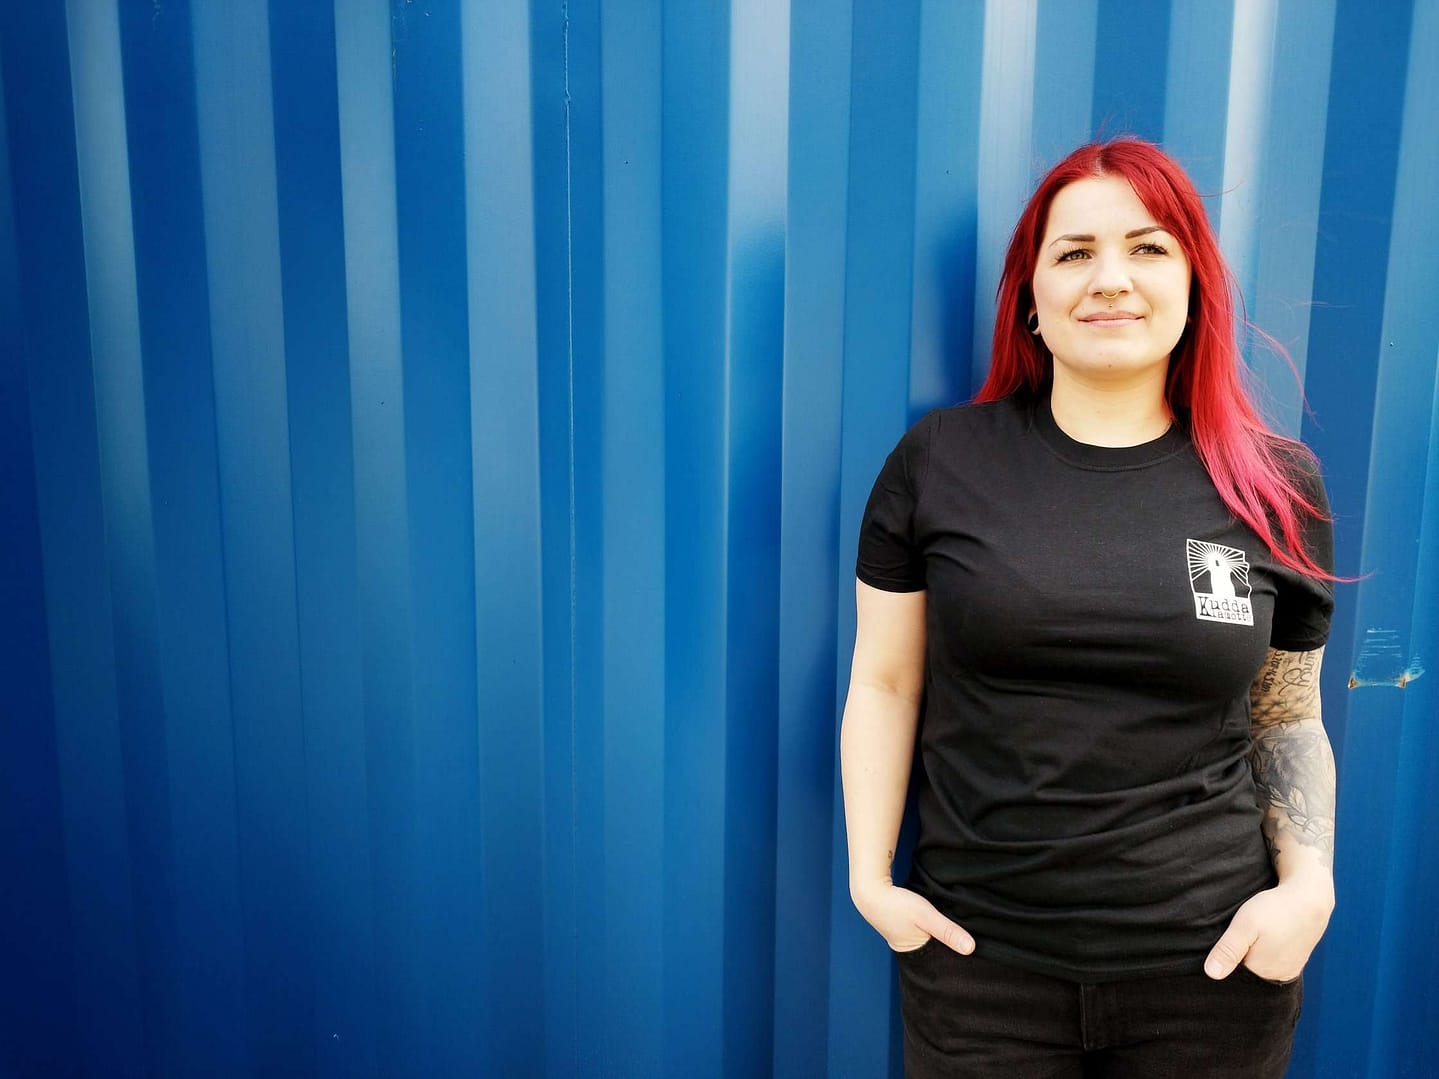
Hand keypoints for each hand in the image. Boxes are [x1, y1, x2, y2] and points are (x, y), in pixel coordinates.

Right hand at [851, 881, 974, 954]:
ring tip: (959, 935)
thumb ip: (948, 931)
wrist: (870, 889)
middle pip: (936, 954)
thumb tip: (972, 949)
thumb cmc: (897, 904)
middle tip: (970, 945)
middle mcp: (910, 950)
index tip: (974, 958)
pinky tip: (940, 924)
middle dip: (950, 951)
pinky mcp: (904, 927)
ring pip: (930, 943)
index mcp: (915, 955)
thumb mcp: (926, 916)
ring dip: (941, 938)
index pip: (941, 964)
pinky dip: (932, 930)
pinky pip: (924, 933)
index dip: (956, 961)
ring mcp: (905, 938)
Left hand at [1203, 877, 1333, 981]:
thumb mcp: (1245, 926)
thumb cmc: (1274, 910)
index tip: (1225, 940)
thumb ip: (1228, 950)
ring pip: (1260, 967)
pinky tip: (1265, 940)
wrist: (1309, 899)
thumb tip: (1211, 974)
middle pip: (1247, 971)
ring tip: (1255, 935)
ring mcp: (1288, 970)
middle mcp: (1276, 977)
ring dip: (1253, 954)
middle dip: (1238, 957)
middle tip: (1241, 933)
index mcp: (1260, 972)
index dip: (1224, 956)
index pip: (1232, 973)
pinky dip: (1267, 953)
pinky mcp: (1296, 962)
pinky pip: (1274, 962)